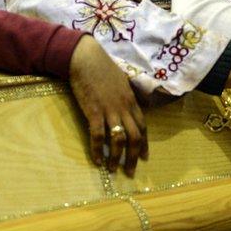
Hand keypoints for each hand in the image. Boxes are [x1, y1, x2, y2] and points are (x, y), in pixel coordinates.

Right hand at [68, 35, 147, 176]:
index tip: (144, 157)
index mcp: (132, 101)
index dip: (144, 144)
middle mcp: (124, 108)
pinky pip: (98, 136)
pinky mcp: (94, 111)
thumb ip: (126, 96)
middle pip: (135, 137)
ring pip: (119, 139)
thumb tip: (129, 104)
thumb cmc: (102, 67)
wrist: (86, 58)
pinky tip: (97, 160)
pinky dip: (98, 150)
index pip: (143, 127)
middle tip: (130, 172)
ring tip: (112, 170)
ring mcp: (110, 110)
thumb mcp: (122, 81)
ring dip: (117, 157)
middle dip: (134, 157)